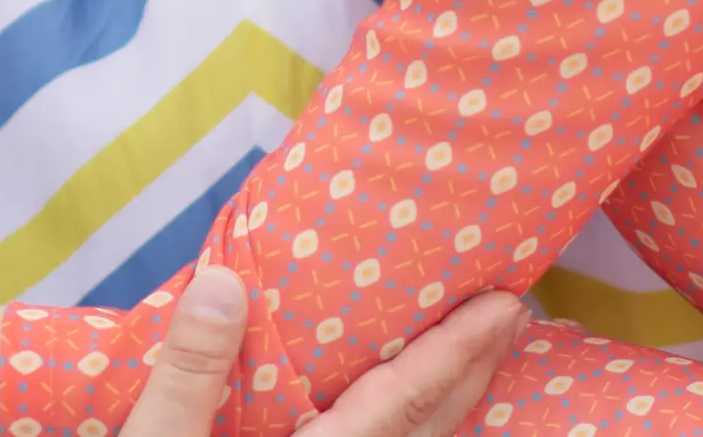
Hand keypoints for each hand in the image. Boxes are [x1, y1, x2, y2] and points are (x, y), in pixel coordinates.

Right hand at [124, 265, 522, 436]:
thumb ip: (190, 374)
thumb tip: (225, 282)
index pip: (402, 404)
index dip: (456, 352)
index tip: (502, 305)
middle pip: (428, 436)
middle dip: (473, 374)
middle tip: (512, 318)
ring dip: (447, 412)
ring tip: (469, 363)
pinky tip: (401, 423)